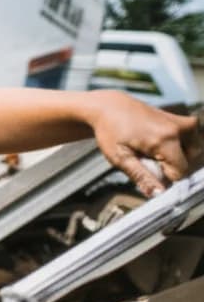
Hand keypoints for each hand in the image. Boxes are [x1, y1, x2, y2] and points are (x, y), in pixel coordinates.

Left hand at [87, 91, 202, 196]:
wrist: (109, 107)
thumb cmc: (110, 131)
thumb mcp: (120, 158)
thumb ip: (141, 177)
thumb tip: (158, 194)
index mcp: (164, 140)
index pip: (180, 172)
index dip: (166, 179)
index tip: (150, 175)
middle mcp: (178, 129)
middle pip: (187, 162)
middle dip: (170, 167)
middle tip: (147, 160)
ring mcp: (182, 122)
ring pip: (192, 151)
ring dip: (177, 157)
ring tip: (152, 151)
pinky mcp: (182, 119)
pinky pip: (190, 140)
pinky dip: (179, 146)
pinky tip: (159, 144)